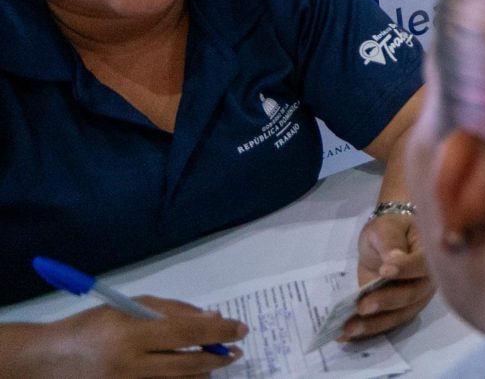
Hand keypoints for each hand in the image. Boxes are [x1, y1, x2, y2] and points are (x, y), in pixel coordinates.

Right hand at [10, 298, 243, 375]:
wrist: (49, 361)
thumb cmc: (92, 326)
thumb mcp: (130, 307)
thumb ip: (173, 311)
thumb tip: (212, 319)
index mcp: (130, 334)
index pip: (186, 333)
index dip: (218, 332)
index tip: (241, 329)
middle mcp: (129, 365)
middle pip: (186, 366)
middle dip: (217, 358)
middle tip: (235, 351)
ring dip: (203, 374)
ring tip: (217, 363)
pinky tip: (193, 375)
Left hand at [347, 211, 434, 340]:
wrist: (385, 242)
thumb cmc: (389, 230)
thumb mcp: (384, 227)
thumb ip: (389, 240)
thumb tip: (394, 258)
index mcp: (430, 253)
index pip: (423, 264)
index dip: (407, 269)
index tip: (384, 270)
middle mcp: (427, 279)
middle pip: (413, 295)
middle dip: (387, 302)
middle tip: (362, 306)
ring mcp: (415, 299)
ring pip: (399, 315)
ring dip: (373, 324)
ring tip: (348, 328)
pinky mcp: (399, 311)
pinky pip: (385, 324)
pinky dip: (365, 332)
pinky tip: (344, 335)